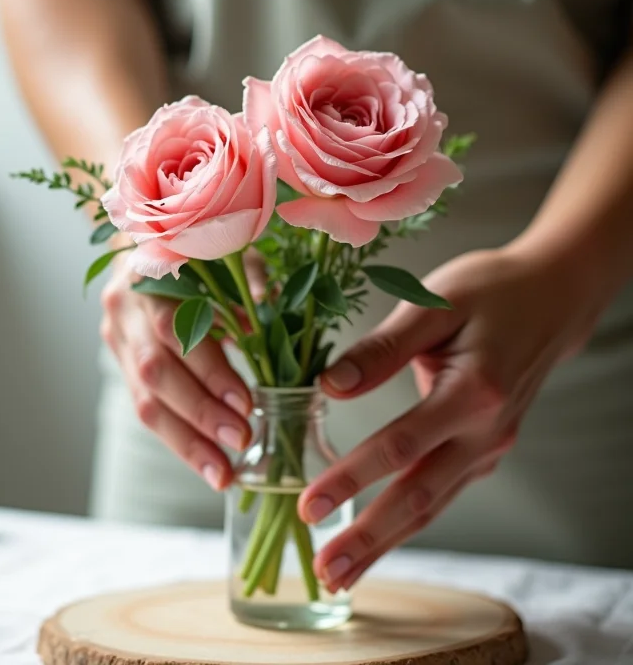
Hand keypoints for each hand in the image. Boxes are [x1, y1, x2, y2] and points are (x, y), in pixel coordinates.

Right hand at [100, 254, 253, 490]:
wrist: (142, 240)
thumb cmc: (195, 243)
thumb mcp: (226, 250)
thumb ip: (248, 280)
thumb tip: (271, 317)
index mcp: (147, 275)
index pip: (174, 331)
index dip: (209, 371)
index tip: (245, 402)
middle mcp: (123, 310)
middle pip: (156, 374)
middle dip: (200, 414)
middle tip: (241, 441)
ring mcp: (116, 339)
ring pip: (144, 402)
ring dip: (186, 442)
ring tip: (222, 473)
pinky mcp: (120, 362)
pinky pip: (145, 408)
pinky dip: (179, 438)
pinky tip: (207, 461)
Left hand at [298, 244, 602, 592]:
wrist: (553, 294)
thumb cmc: (491, 290)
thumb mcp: (434, 302)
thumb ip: (383, 348)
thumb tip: (330, 386)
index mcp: (472, 393)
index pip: (399, 447)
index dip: (351, 479)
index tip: (309, 506)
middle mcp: (485, 432)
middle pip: (419, 497)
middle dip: (369, 539)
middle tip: (326, 571)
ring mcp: (491, 445)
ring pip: (433, 504)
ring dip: (388, 542)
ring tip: (346, 573)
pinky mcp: (487, 447)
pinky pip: (445, 491)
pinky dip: (411, 518)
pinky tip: (383, 535)